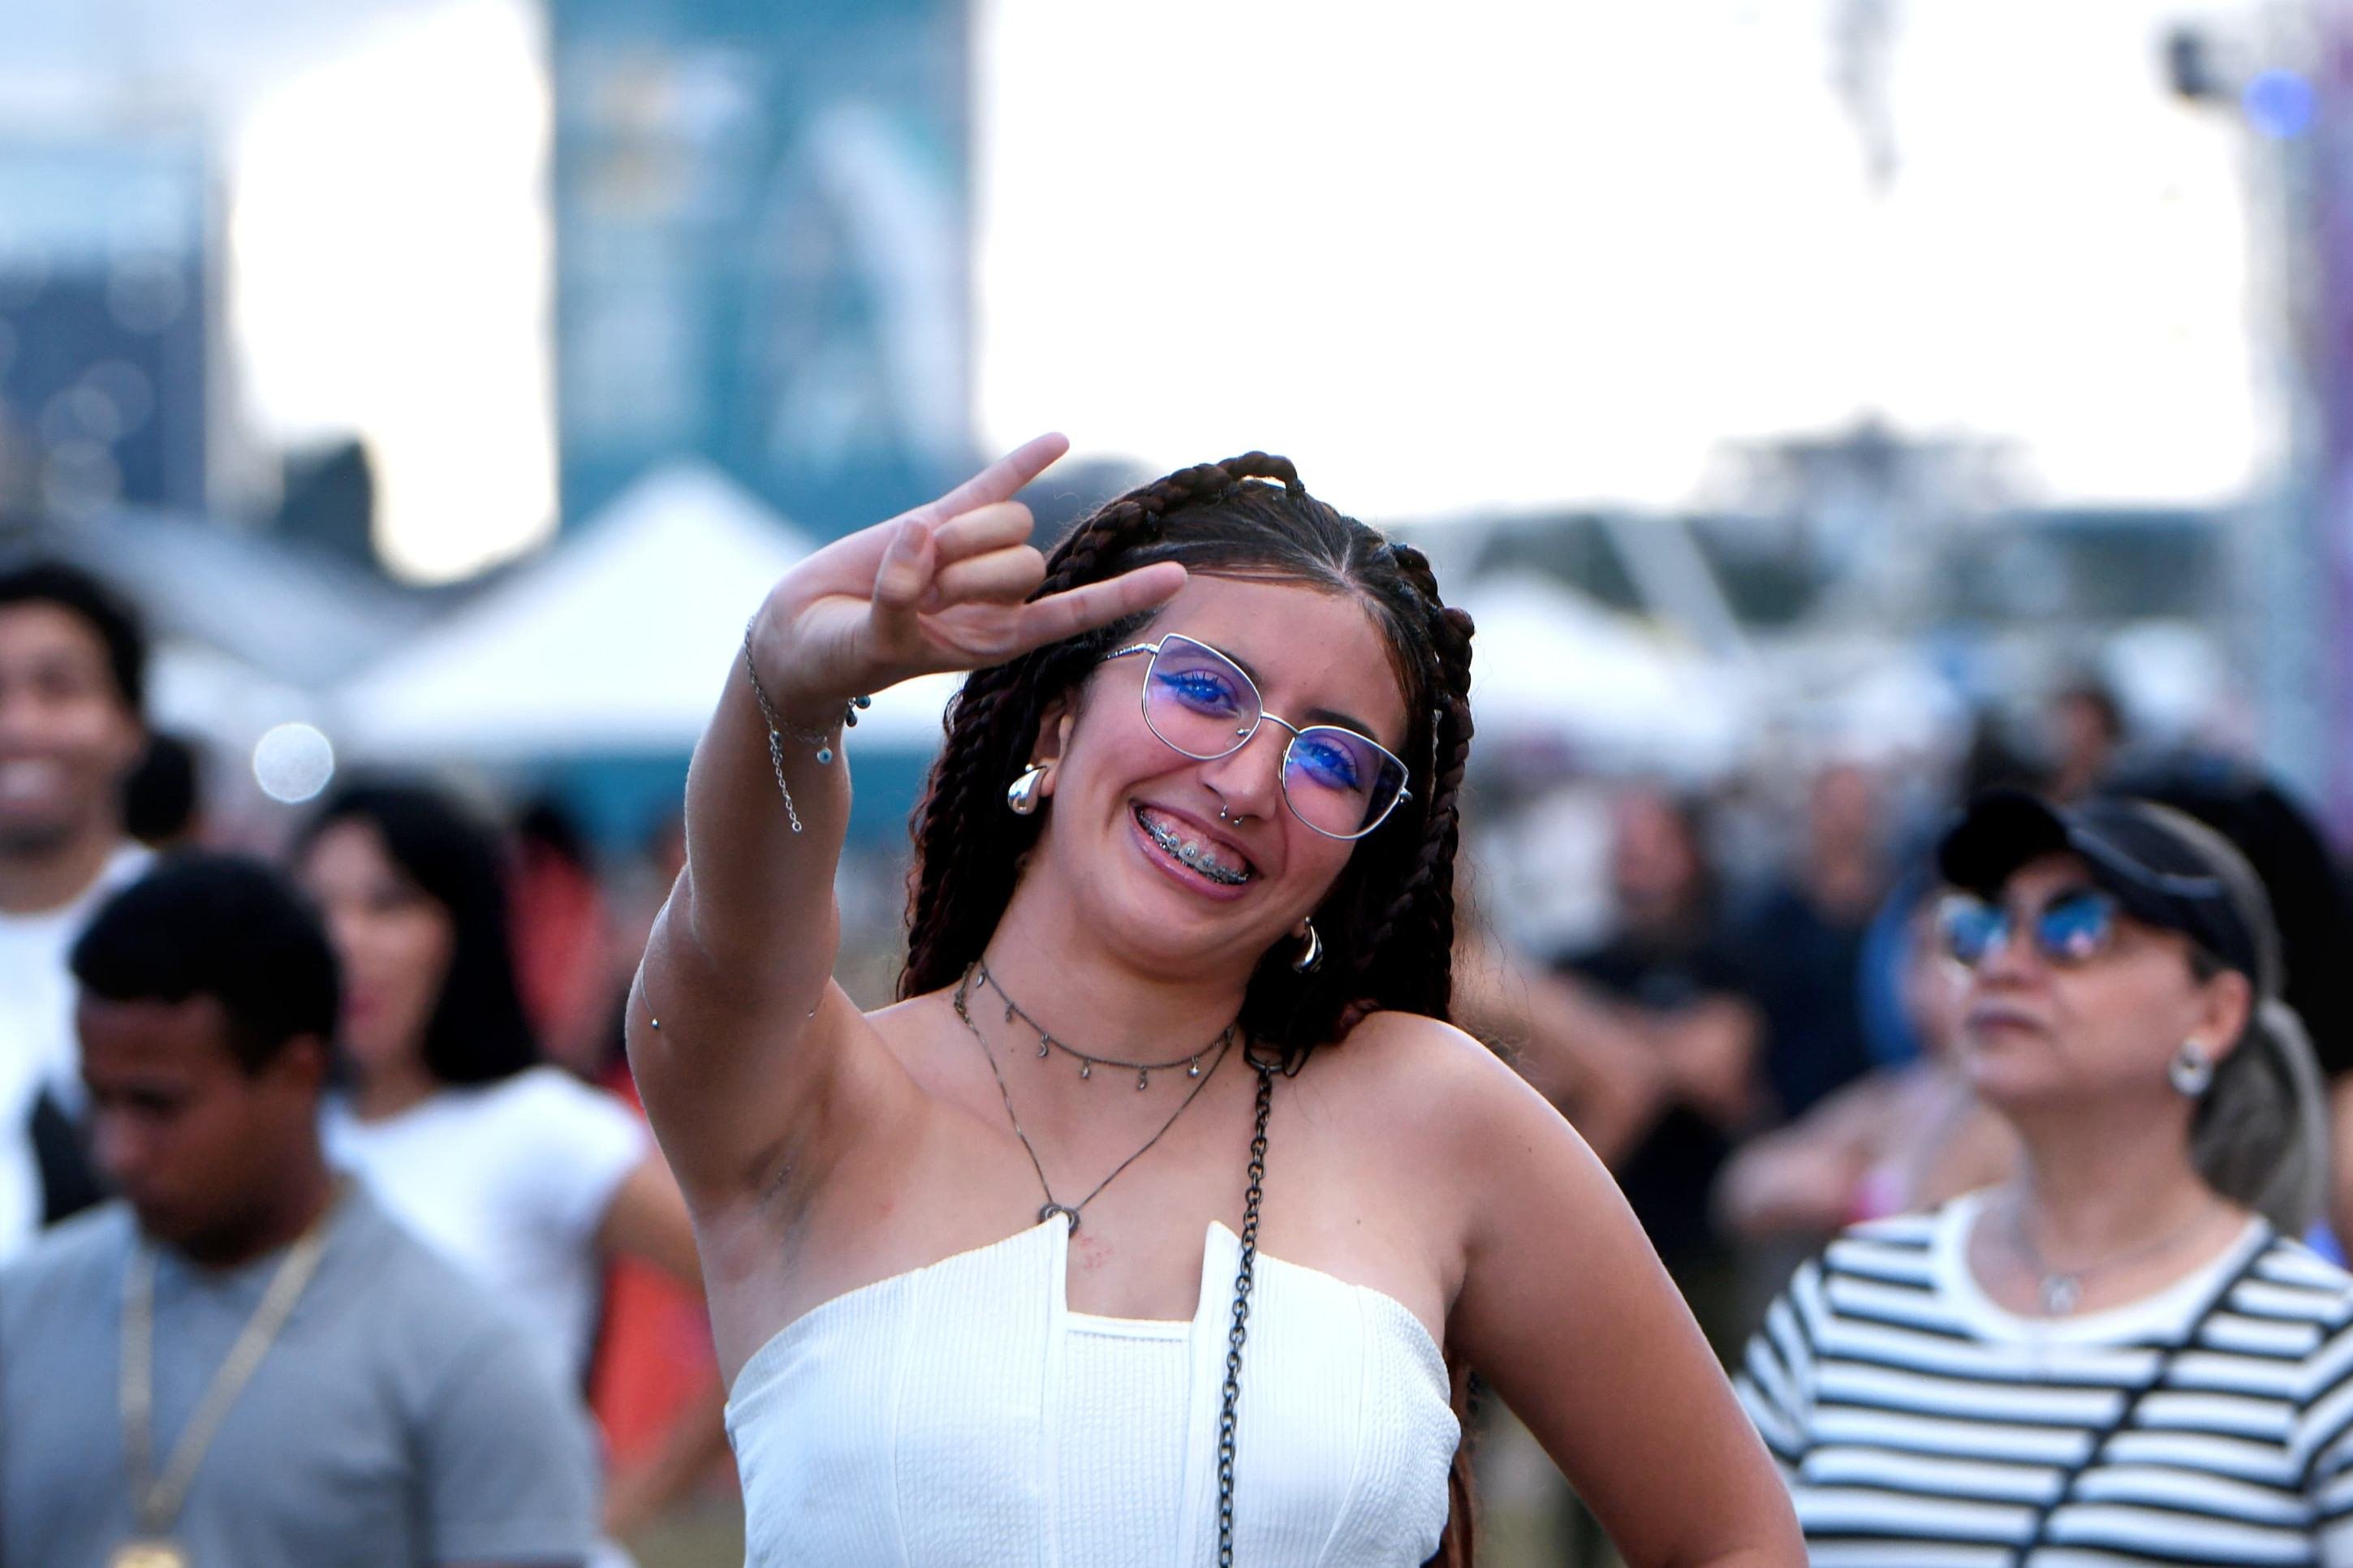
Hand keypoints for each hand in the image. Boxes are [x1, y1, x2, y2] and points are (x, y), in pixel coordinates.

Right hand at [753, 434, 1186, 711]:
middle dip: (971, 569)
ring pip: (1008, 522)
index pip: (1075, 613)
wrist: (797, 634)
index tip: (1179, 578)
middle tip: (915, 595)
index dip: (1124, 596)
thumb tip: (925, 534)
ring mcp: (970, 555)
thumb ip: (900, 597)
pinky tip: (1060, 437)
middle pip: (1026, 561)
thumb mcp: (872, 640)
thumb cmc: (837, 657)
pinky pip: (994, 484)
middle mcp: (995, 598)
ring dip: (959, 536)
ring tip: (907, 567)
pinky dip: (1025, 460)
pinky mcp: (941, 520)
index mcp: (995, 641)